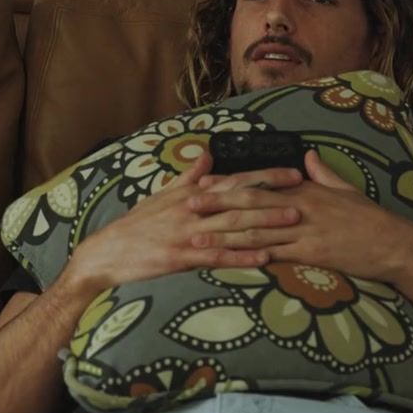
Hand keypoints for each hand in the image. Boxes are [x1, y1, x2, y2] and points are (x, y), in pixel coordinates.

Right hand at [55, 150, 303, 296]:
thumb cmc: (137, 224)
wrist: (107, 252)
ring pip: (233, 227)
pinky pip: (217, 257)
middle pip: (239, 201)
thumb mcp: (163, 195)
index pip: (235, 181)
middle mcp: (192, 209)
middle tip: (304, 199)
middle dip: (273, 199)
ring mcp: (187, 233)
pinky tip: (263, 259)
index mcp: (191, 193)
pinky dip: (241, 257)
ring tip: (292, 224)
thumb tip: (208, 154)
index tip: (293, 174)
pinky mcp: (181, 258)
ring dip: (264, 226)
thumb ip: (189, 176)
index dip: (265, 177)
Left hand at [184, 149, 412, 283]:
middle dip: (216, 206)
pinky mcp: (311, 254)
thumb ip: (322, 173)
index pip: (259, 184)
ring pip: (255, 232)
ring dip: (223, 237)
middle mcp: (299, 207)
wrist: (392, 243)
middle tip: (187, 207)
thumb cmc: (369, 218)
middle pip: (250, 205)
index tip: (202, 184)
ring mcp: (304, 231)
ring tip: (197, 240)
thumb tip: (308, 156)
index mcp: (304, 190)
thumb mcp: (344, 189)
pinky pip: (275, 256)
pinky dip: (251, 258)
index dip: (228, 185)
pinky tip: (230, 263)